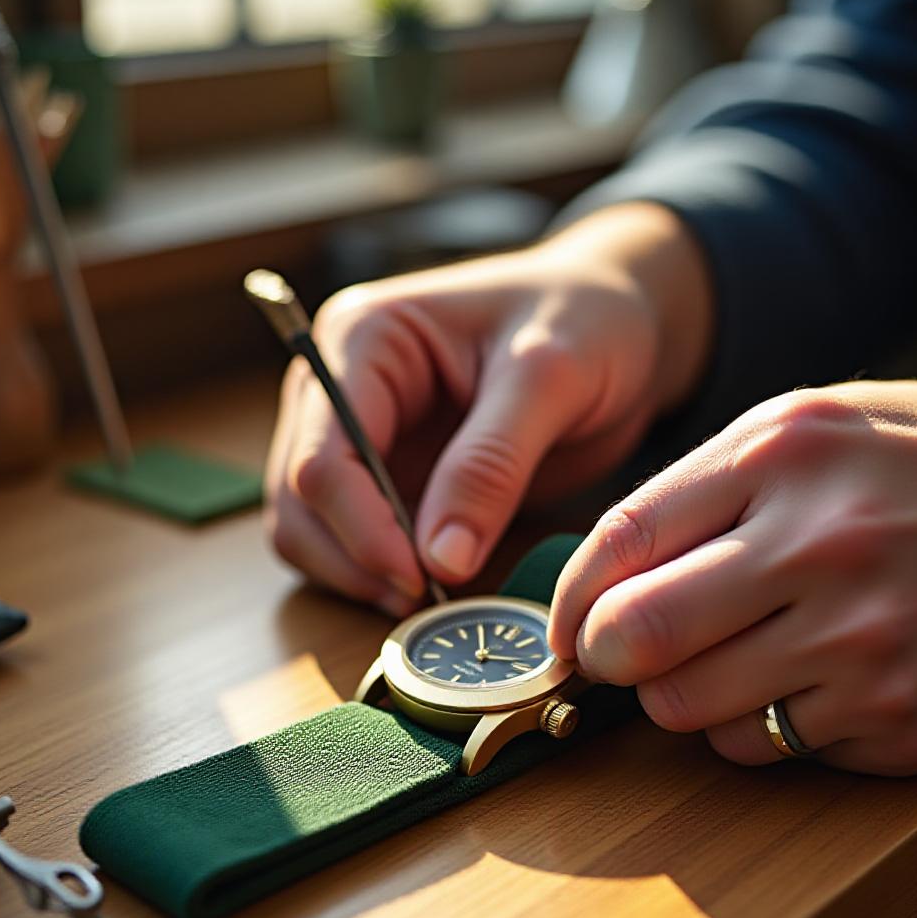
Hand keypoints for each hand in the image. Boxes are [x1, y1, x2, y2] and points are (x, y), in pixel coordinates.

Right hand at [265, 203, 710, 613]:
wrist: (617, 320)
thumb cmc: (586, 321)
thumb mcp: (550, 379)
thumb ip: (492, 465)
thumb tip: (441, 561)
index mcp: (362, 338)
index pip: (322, 456)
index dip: (361, 529)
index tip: (419, 577)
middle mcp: (338, 386)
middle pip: (299, 499)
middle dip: (353, 558)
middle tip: (423, 597)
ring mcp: (357, 433)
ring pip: (311, 527)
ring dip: (356, 574)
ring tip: (428, 595)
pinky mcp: (387, 473)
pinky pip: (353, 538)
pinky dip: (377, 572)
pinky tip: (431, 582)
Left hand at [549, 381, 916, 775]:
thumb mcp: (817, 424)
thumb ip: (703, 485)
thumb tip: (601, 575)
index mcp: (786, 456)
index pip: (621, 543)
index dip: (569, 599)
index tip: (567, 626)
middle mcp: (823, 550)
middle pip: (638, 639)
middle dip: (606, 658)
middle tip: (618, 656)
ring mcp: (868, 646)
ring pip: (693, 711)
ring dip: (681, 696)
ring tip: (726, 658)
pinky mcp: (905, 723)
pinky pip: (769, 750)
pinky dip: (758, 726)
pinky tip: (799, 681)